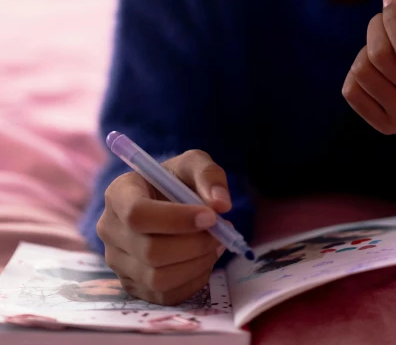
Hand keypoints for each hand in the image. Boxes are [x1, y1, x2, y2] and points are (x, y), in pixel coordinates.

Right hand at [97, 150, 231, 304]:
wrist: (167, 201)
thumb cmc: (176, 180)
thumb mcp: (193, 164)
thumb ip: (209, 176)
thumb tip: (221, 204)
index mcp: (119, 193)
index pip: (137, 213)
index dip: (176, 219)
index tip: (211, 216)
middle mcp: (109, 229)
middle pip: (149, 250)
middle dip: (194, 245)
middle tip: (222, 232)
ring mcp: (117, 261)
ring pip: (157, 278)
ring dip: (196, 264)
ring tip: (216, 244)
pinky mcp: (131, 285)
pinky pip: (164, 295)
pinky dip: (193, 280)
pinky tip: (204, 259)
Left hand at [342, 0, 395, 143]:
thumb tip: (394, 10)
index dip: (393, 18)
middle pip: (380, 56)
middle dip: (377, 26)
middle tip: (385, 21)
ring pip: (362, 70)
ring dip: (367, 48)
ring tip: (384, 46)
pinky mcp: (385, 126)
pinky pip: (351, 90)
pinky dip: (357, 71)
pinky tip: (375, 67)